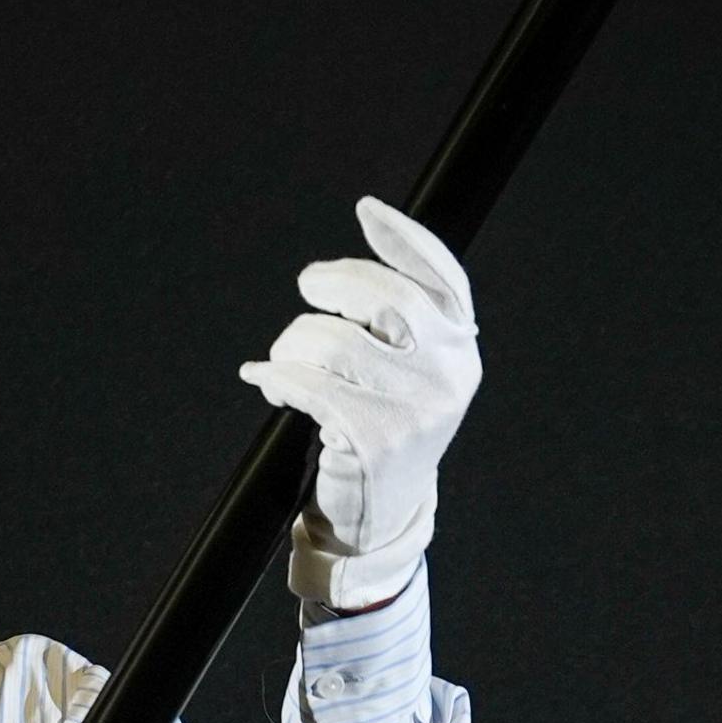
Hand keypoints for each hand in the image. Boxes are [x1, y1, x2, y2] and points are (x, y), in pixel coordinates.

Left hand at [239, 198, 480, 609]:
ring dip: (294, 341)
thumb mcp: (407, 373)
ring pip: (337, 343)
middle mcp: (449, 373)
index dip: (402, 238)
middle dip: (335, 284)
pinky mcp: (376, 439)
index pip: (440, 276)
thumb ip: (397, 326)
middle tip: (306, 288)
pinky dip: (277, 376)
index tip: (365, 208)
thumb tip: (344, 274)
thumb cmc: (384, 427)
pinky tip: (261, 377)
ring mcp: (416, 408)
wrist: (381, 514)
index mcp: (460, 347)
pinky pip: (311, 388)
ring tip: (281, 355)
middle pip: (385, 299)